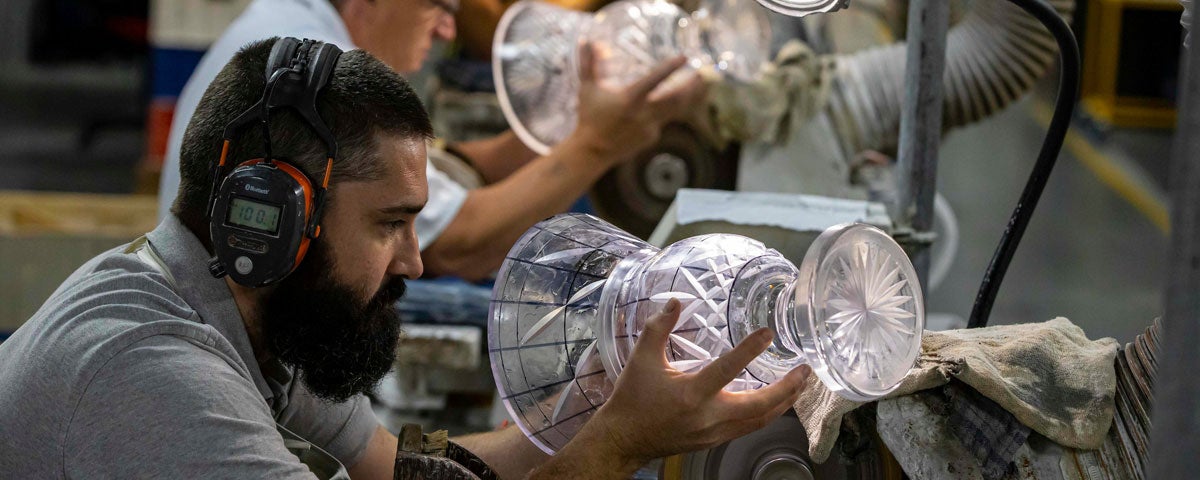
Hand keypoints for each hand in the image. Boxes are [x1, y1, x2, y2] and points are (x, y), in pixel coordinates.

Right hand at [569, 42, 707, 166]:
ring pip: (674, 110)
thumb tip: (585, 40)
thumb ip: (588, 64)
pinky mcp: (651, 137)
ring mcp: (649, 127)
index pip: (654, 79)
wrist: (592, 150)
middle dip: (690, 86)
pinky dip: (664, 112)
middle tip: (700, 74)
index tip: (684, 57)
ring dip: (686, 98)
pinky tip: (657, 107)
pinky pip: (662, 121)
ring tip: (696, 85)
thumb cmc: (589, 116)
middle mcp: (643, 114)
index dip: (670, 67)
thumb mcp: (587, 88)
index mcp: (629, 99)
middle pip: (675, 99)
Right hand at [579, 299, 810, 467]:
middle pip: (759, 406)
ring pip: (759, 420)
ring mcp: (714, 433)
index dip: (749, 350)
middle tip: (805, 371)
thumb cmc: (632, 399)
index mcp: (692, 394)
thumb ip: (659, 328)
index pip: (727, 369)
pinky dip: (765, 414)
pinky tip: (774, 403)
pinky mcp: (714, 441)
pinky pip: (748, 428)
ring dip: (783, 403)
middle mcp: (708, 416)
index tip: (768, 333)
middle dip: (787, 389)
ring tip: (800, 385)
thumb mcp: (641, 359)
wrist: (624, 439)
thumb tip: (676, 301)